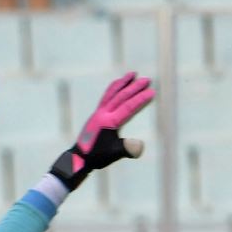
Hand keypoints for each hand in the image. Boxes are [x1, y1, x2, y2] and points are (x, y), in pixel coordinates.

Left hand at [51, 72, 154, 189]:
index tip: (152, 92)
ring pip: (112, 93)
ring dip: (123, 83)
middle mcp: (103, 113)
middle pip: (121, 96)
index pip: (128, 107)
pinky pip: (107, 96)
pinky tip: (118, 86)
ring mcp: (99, 112)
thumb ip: (127, 149)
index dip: (140, 99)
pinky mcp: (97, 114)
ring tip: (132, 74)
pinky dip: (114, 88)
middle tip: (147, 79)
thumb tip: (140, 145)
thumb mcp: (114, 154)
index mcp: (109, 121)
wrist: (79, 157)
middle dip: (134, 87)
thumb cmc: (97, 156)